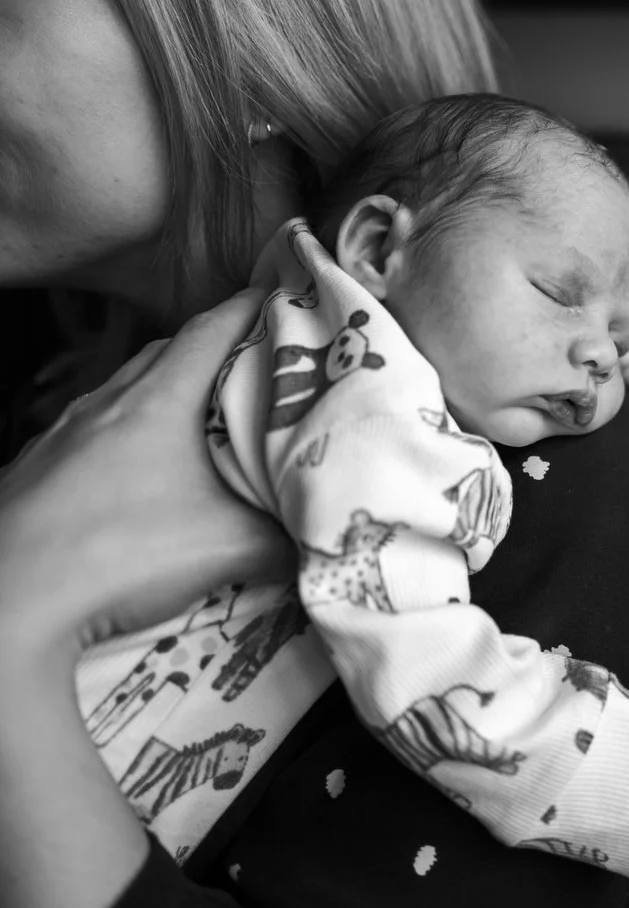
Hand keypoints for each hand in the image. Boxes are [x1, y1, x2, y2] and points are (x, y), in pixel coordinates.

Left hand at [0, 288, 296, 667]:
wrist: (10, 608)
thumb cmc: (120, 557)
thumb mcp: (233, 547)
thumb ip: (288, 535)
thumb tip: (319, 534)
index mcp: (155, 402)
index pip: (210, 329)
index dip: (251, 308)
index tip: (284, 298)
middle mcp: (101, 408)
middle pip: (163, 356)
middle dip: (212, 351)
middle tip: (256, 365)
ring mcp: (58, 442)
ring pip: (120, 399)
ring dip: (162, 400)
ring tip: (200, 425)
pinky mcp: (31, 479)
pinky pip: (87, 441)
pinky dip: (122, 443)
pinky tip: (135, 482)